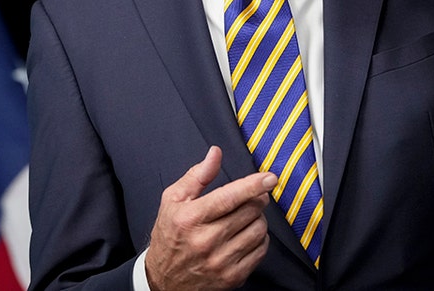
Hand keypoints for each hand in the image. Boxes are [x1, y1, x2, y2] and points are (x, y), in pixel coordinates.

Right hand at [145, 146, 275, 290]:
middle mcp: (206, 241)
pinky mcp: (232, 277)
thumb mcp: (173, 201)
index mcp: (190, 218)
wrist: (164, 280)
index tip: (270, 178)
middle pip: (250, 211)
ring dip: (258, 219)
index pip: (229, 197)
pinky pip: (260, 251)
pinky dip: (259, 240)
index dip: (253, 185)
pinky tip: (246, 236)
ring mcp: (220, 261)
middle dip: (256, 199)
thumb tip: (215, 154)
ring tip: (244, 218)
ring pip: (258, 230)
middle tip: (250, 198)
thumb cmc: (169, 236)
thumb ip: (197, 176)